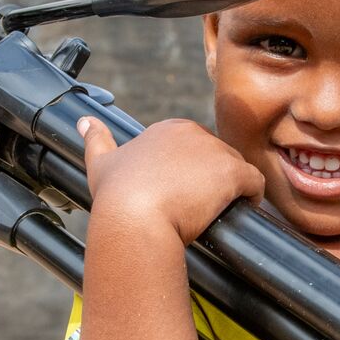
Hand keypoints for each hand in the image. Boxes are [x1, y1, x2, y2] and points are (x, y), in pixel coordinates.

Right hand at [79, 117, 265, 244]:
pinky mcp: (233, 172)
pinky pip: (255, 182)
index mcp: (168, 129)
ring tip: (216, 213)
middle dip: (212, 181)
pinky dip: (252, 197)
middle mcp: (194, 133)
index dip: (191, 174)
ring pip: (235, 169)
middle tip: (198, 208)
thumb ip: (95, 139)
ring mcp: (215, 151)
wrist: (134, 219)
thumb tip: (84, 120)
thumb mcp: (101, 163)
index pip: (193, 149)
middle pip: (216, 158)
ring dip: (231, 190)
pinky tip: (240, 210)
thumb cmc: (117, 197)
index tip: (182, 194)